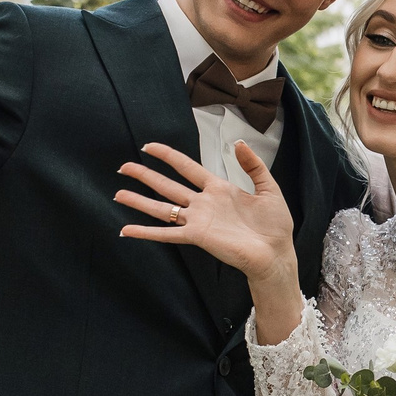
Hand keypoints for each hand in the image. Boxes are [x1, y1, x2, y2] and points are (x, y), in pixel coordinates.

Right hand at [116, 140, 296, 290]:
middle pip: (167, 186)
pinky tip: (127, 229)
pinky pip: (167, 233)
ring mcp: (198, 220)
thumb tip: (238, 142)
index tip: (150, 146)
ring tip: (119, 193)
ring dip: (139, 201)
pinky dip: (146, 232)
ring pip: (162, 208)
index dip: (168, 156)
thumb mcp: (268, 188)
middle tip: (123, 167)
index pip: (187, 167)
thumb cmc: (274, 225)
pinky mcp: (197, 237)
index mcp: (219, 189)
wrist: (276, 253)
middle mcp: (203, 204)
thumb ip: (253, 165)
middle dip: (145, 176)